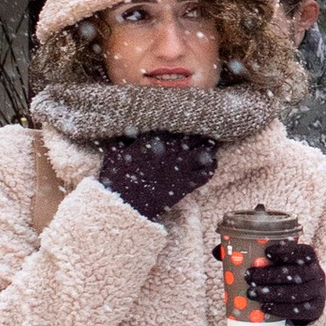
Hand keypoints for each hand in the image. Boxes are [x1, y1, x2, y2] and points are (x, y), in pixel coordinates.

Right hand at [98, 132, 221, 221]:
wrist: (124, 207)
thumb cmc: (115, 179)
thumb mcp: (114, 153)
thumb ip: (123, 139)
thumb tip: (128, 130)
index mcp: (154, 138)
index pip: (177, 122)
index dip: (184, 120)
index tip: (187, 118)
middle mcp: (171, 150)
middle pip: (196, 133)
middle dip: (201, 130)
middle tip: (204, 129)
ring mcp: (181, 168)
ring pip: (206, 151)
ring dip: (209, 146)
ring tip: (210, 144)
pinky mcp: (186, 185)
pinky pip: (207, 173)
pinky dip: (212, 167)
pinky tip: (211, 164)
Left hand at [248, 239, 325, 325]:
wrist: (307, 301)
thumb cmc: (287, 277)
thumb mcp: (279, 264)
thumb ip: (256, 256)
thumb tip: (219, 252)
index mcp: (309, 258)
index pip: (304, 251)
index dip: (287, 250)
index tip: (267, 252)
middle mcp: (317, 273)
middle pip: (296, 273)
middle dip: (270, 275)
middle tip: (249, 276)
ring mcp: (318, 292)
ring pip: (296, 293)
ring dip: (272, 293)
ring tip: (251, 293)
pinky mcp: (315, 309)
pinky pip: (298, 310)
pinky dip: (280, 309)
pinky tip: (265, 307)